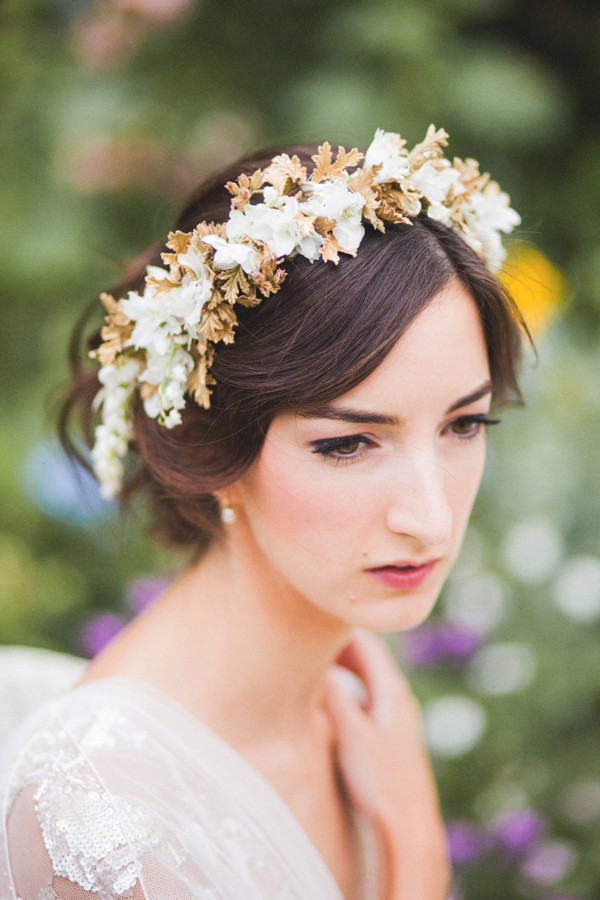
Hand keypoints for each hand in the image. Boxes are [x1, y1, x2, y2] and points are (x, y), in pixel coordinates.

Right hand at [326, 629, 450, 899]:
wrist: (408, 829)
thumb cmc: (382, 781)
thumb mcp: (352, 732)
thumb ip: (334, 694)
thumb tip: (313, 663)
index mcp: (392, 690)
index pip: (365, 642)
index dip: (338, 630)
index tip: (310, 621)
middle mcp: (397, 699)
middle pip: (366, 658)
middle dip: (336, 647)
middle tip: (305, 642)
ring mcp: (395, 719)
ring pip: (365, 680)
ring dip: (341, 669)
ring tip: (312, 666)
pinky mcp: (389, 739)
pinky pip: (364, 700)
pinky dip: (345, 691)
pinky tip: (330, 703)